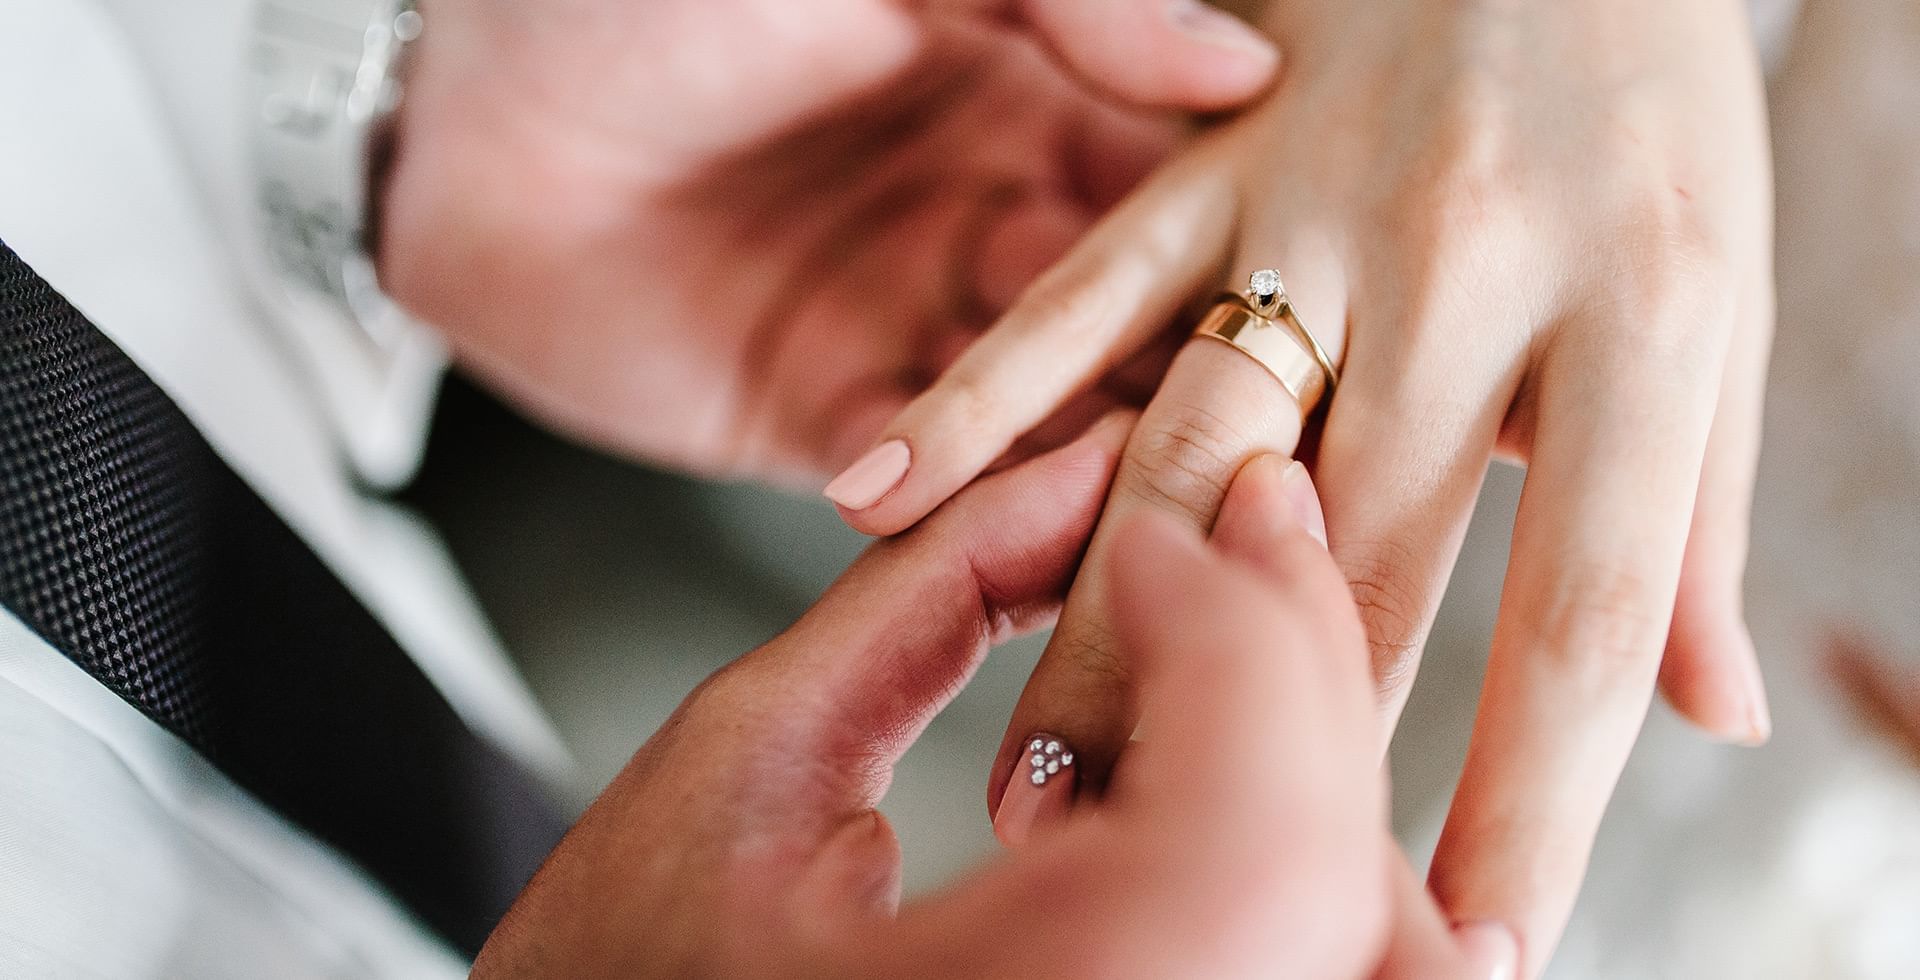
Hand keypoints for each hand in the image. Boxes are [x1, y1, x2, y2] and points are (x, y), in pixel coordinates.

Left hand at [378, 0, 1277, 484]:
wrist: (450, 114)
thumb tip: (1241, 65)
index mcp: (1020, 96)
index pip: (1173, 186)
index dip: (1249, 239)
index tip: (1328, 299)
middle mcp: (981, 221)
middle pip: (1130, 319)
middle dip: (1199, 374)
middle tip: (1280, 436)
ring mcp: (906, 328)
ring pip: (1044, 415)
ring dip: (1107, 456)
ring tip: (1180, 501)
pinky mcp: (819, 420)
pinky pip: (921, 472)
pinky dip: (972, 497)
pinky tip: (1023, 519)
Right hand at [471, 425, 1512, 978]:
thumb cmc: (600, 978)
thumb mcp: (737, 761)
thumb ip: (930, 594)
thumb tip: (1084, 465)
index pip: (1247, 835)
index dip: (1232, 644)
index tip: (1143, 539)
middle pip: (1341, 894)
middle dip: (1304, 676)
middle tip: (1246, 530)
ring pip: (1384, 962)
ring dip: (1329, 781)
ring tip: (1240, 647)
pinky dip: (1324, 881)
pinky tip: (1230, 787)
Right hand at [833, 0, 1774, 970]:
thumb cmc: (1653, 118)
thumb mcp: (1722, 306)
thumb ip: (1697, 518)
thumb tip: (1707, 718)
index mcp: (1645, 310)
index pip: (1582, 612)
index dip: (1532, 802)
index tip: (1477, 943)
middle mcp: (1468, 269)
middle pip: (1359, 565)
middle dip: (1284, 758)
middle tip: (1203, 902)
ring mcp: (1315, 211)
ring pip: (1185, 455)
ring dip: (1103, 635)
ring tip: (1041, 788)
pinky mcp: (1208, 164)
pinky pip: (1075, 295)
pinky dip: (975, 401)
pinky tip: (881, 501)